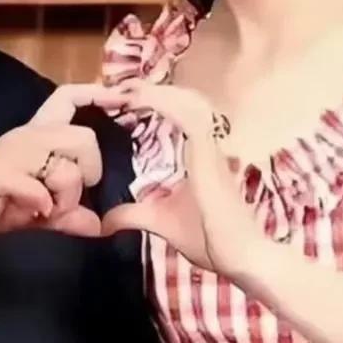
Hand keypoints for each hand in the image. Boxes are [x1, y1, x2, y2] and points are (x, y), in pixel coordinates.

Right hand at [0, 85, 107, 247]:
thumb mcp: (43, 209)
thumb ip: (71, 213)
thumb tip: (100, 226)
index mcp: (38, 135)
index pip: (68, 98)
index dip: (98, 94)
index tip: (126, 97)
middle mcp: (28, 136)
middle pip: (84, 137)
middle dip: (89, 172)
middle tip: (70, 196)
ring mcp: (13, 152)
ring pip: (67, 167)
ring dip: (65, 197)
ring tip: (47, 211)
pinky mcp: (0, 173)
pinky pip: (40, 190)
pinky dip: (42, 207)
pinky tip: (32, 213)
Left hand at [94, 81, 259, 280]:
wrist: (237, 256)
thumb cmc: (209, 238)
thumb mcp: (159, 223)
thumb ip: (133, 215)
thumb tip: (105, 222)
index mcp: (200, 154)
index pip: (180, 114)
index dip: (156, 101)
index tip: (125, 98)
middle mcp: (209, 144)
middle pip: (184, 101)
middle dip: (153, 90)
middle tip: (120, 86)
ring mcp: (212, 146)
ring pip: (187, 102)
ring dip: (156, 91)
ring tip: (125, 87)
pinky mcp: (210, 153)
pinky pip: (188, 116)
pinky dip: (163, 104)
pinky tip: (138, 99)